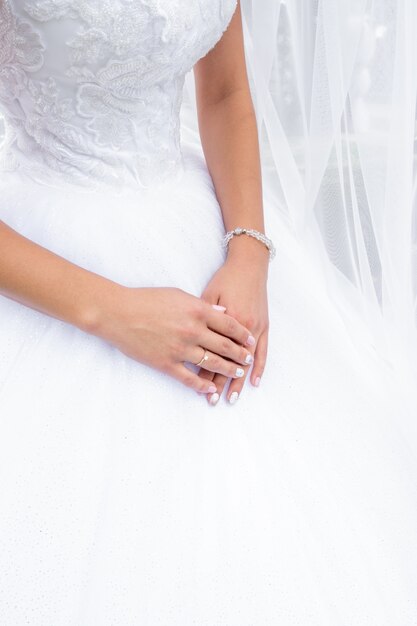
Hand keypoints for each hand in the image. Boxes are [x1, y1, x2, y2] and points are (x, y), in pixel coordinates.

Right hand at [90, 285, 255, 394]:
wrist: (119, 313)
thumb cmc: (146, 300)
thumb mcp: (178, 294)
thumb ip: (203, 305)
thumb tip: (223, 314)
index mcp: (197, 311)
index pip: (230, 325)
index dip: (243, 335)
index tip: (251, 341)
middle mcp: (193, 331)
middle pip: (225, 346)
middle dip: (240, 355)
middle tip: (247, 361)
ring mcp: (180, 349)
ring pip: (212, 364)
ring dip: (227, 370)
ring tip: (237, 373)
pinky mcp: (166, 363)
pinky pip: (189, 378)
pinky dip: (202, 386)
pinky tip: (211, 390)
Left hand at [198, 240, 268, 404]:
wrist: (249, 264)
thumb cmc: (225, 279)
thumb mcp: (206, 296)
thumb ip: (200, 319)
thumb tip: (189, 339)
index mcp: (223, 322)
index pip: (211, 354)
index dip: (204, 373)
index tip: (197, 388)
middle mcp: (241, 329)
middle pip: (228, 362)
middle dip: (219, 383)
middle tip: (213, 401)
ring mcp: (255, 329)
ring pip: (245, 361)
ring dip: (239, 381)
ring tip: (231, 398)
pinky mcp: (264, 326)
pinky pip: (263, 352)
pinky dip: (259, 367)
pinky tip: (255, 382)